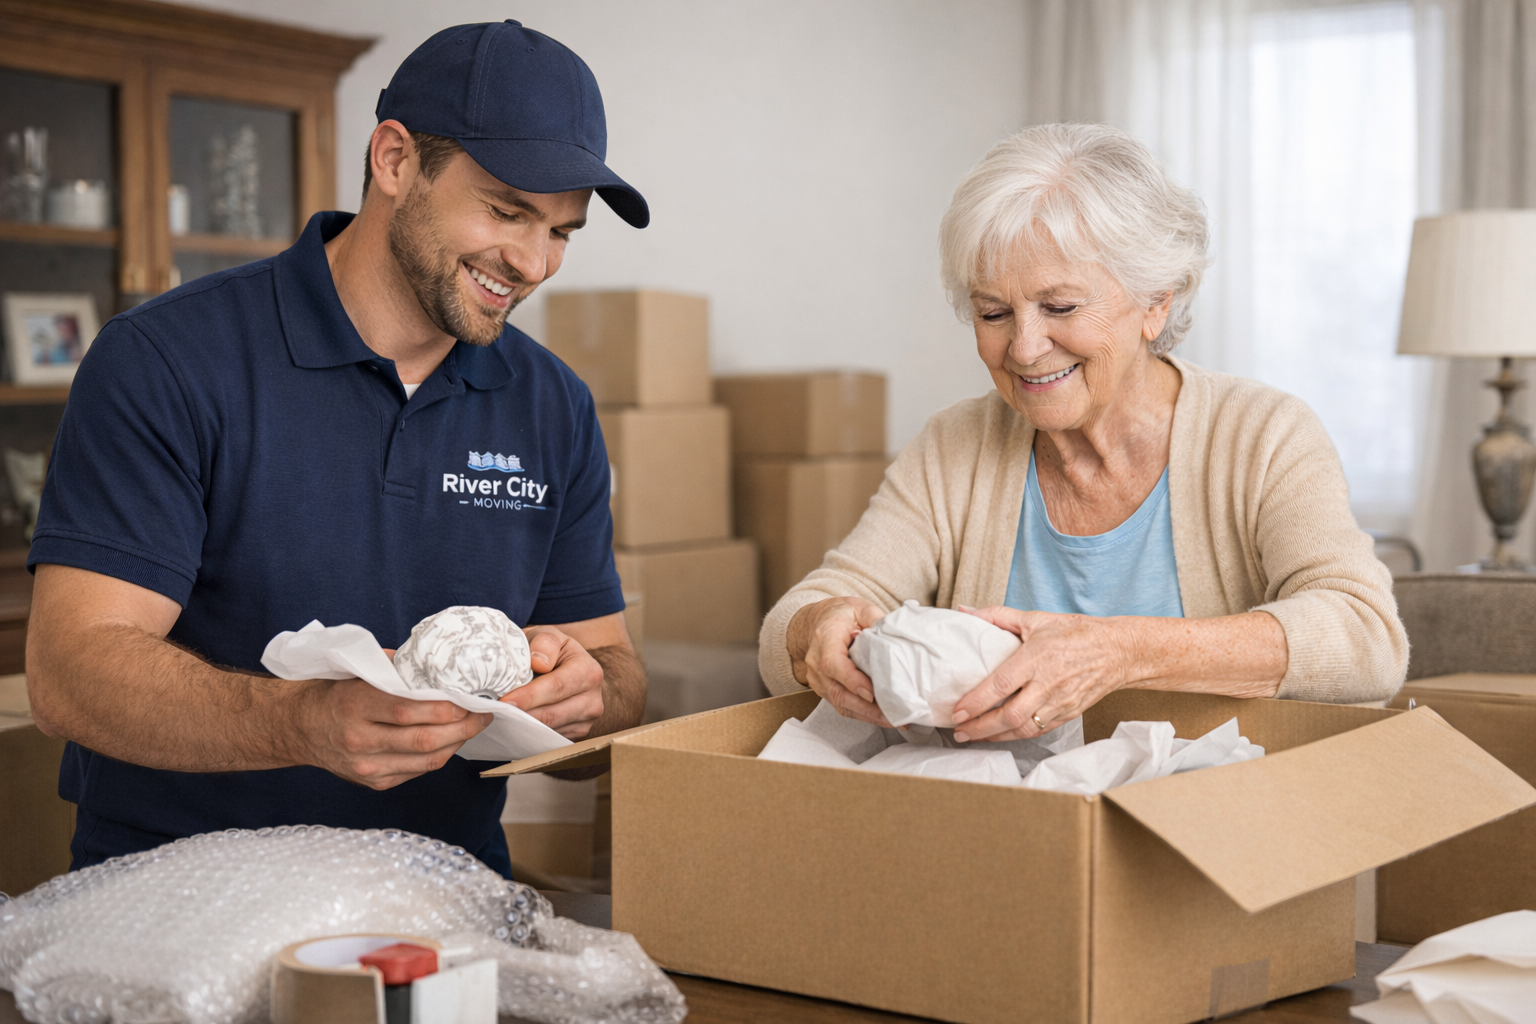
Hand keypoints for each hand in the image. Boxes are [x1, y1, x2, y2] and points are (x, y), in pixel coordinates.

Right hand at [292, 677, 493, 790]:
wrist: (300, 727)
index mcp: (355, 705)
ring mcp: (366, 766)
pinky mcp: (373, 782)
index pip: (409, 710)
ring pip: (426, 760)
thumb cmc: (336, 692)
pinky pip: (417, 771)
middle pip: (423, 740)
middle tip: (484, 714)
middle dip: (463, 727)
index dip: (446, 707)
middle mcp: (359, 739)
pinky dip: (438, 755)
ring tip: (473, 727)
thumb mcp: (360, 672)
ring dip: (457, 743)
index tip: (471, 699)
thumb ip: (398, 671)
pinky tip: (449, 741)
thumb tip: (442, 668)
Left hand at [502, 626, 604, 739]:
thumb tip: (538, 663)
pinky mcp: (577, 735)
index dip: (529, 696)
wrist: (572, 671)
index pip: (556, 687)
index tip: (504, 701)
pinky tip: (513, 724)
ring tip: (499, 718)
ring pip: (549, 730)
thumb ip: (544, 642)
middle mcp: (594, 700)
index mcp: (588, 671)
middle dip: (521, 716)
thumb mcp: (549, 636)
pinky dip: (529, 733)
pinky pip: (549, 739)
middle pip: (552, 714)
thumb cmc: (554, 652)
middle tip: (493, 714)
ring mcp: (587, 721)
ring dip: (522, 727)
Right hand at [786, 597, 891, 725]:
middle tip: (892, 715)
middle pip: (837, 691)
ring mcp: (818, 679)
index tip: (871, 692)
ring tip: (893, 720)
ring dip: (867, 715)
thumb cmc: (840, 615)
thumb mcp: (860, 608)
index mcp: (825, 637)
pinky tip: (882, 717)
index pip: (833, 663)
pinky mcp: (824, 689)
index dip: (851, 680)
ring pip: (840, 703)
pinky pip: (841, 705)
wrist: (817, 622)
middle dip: (866, 708)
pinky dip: (862, 714)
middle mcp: (816, 661)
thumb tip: (895, 636)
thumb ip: (876, 619)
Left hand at [949, 607, 1132, 742]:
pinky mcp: (1068, 714)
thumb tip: (965, 611)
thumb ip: (998, 616)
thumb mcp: (1036, 618)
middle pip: (1009, 715)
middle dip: (980, 727)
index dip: (977, 701)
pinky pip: (1039, 731)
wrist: (1117, 651)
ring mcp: (1060, 702)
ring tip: (973, 736)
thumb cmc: (1076, 633)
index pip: (1001, 685)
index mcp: (1037, 658)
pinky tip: (1000, 735)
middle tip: (959, 730)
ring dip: (995, 736)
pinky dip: (1016, 736)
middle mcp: (1048, 684)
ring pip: (1023, 729)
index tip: (957, 711)